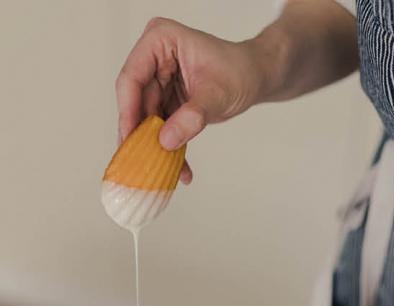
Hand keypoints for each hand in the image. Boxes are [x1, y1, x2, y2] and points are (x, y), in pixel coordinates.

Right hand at [115, 3, 358, 182]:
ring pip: (146, 117)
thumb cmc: (243, 72)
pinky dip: (170, 146)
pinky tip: (179, 170)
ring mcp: (157, 78)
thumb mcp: (219, 94)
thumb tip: (166, 141)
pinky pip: (161, 125)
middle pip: (135, 100)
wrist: (259, 77)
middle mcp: (152, 56)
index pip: (132, 78)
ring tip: (159, 173)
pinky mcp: (165, 97)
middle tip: (139, 165)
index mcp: (160, 39)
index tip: (129, 139)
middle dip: (140, 135)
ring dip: (155, 146)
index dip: (128, 111)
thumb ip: (192, 117)